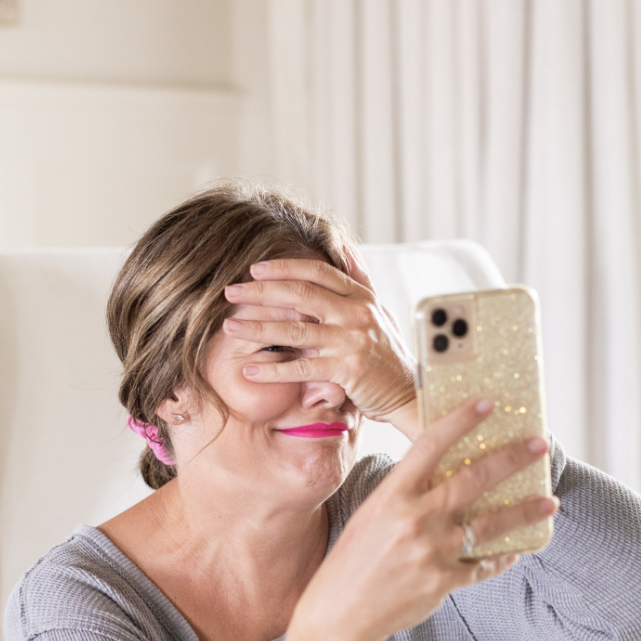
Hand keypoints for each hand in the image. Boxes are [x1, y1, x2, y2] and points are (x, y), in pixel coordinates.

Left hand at [223, 251, 419, 437]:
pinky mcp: (347, 371)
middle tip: (230, 292)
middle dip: (262, 292)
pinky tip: (250, 370)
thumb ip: (360, 280)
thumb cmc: (388, 354)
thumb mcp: (380, 310)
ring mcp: (352, 342)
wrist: (410, 393)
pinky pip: (302, 369)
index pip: (318, 272)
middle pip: (301, 295)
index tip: (255, 269)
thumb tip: (346, 247)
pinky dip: (273, 371)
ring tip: (230, 327)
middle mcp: (357, 314)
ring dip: (258, 329)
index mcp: (361, 297)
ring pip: (296, 331)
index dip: (285, 267)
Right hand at [273, 400, 557, 640]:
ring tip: (549, 501)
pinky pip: (483, 565)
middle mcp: (415, 518)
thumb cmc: (351, 561)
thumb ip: (406, 496)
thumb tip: (444, 477)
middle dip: (512, 457)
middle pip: (474, 479)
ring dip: (525, 511)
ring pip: (491, 524)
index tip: (488, 403)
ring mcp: (432, 551)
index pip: (431, 445)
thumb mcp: (372, 515)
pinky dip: (501, 557)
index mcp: (392, 495)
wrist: (339, 615)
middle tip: (540, 444)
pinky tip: (515, 550)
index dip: (462, 420)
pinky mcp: (443, 582)